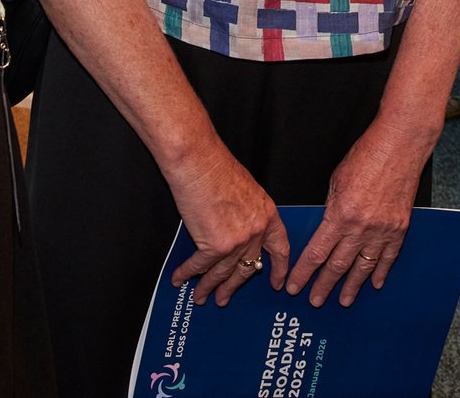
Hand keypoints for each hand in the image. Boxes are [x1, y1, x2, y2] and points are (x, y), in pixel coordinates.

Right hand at [165, 144, 288, 305]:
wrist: (199, 162)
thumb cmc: (217, 168)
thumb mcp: (247, 190)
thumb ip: (248, 214)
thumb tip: (238, 230)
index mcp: (268, 215)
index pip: (280, 249)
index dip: (279, 269)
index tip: (277, 284)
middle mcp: (256, 231)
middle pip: (248, 267)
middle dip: (234, 285)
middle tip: (226, 298)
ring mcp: (237, 241)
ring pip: (223, 273)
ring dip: (209, 287)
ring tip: (202, 297)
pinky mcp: (214, 245)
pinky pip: (199, 266)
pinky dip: (187, 274)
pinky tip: (180, 280)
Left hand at [285, 118, 424, 306]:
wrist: (400, 146)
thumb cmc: (366, 157)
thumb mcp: (336, 181)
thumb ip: (331, 208)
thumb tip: (326, 228)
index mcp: (340, 215)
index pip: (317, 253)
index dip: (304, 273)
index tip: (294, 287)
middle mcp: (361, 228)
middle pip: (338, 266)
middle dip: (324, 286)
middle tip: (314, 301)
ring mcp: (382, 231)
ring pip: (363, 267)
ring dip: (352, 287)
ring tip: (344, 301)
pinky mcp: (399, 228)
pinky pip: (388, 257)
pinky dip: (380, 272)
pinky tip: (375, 283)